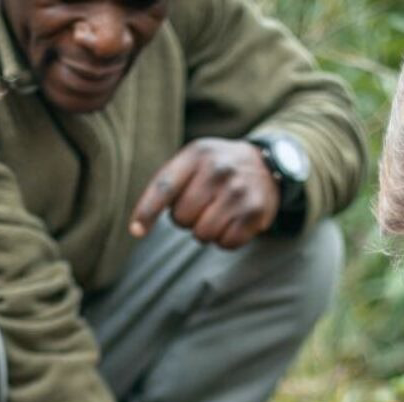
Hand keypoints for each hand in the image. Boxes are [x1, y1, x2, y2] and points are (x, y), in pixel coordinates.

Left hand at [129, 138, 279, 248]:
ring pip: (202, 235)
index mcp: (196, 155)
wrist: (267, 164)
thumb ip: (167, 184)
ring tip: (218, 213)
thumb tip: (138, 226)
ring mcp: (238, 191)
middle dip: (187, 219)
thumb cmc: (217, 169)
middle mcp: (218, 170)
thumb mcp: (193, 161)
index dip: (148, 211)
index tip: (136, 231)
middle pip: (182, 219)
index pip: (165, 187)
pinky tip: (233, 221)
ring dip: (206, 231)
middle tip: (202, 205)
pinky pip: (226, 244)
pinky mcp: (255, 212)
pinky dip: (226, 239)